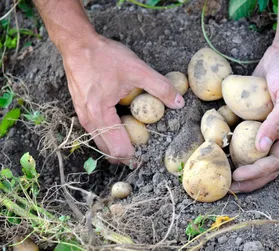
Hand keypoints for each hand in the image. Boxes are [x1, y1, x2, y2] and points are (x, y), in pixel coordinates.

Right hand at [62, 34, 184, 165]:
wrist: (77, 44)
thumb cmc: (104, 56)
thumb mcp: (138, 69)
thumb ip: (160, 87)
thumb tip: (178, 102)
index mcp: (100, 115)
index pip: (119, 149)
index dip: (135, 156)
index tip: (148, 155)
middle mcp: (88, 121)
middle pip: (108, 151)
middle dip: (126, 155)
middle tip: (144, 152)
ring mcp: (83, 116)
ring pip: (101, 143)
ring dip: (117, 146)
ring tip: (135, 141)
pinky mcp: (82, 110)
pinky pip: (97, 132)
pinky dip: (110, 135)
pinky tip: (122, 126)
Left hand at [230, 43, 278, 192]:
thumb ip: (277, 123)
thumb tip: (262, 149)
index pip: (275, 162)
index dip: (257, 172)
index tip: (238, 176)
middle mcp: (276, 135)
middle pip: (261, 164)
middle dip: (246, 178)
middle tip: (227, 186)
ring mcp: (261, 127)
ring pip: (248, 153)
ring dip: (235, 164)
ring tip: (218, 173)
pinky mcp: (249, 117)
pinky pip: (238, 133)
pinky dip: (227, 142)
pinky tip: (213, 148)